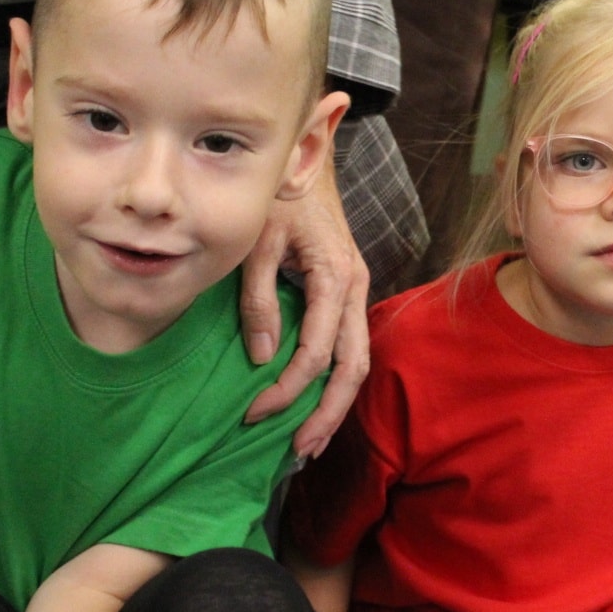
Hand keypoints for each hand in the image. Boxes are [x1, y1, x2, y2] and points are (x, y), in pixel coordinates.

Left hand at [240, 156, 369, 457]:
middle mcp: (355, 288)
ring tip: (308, 441)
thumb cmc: (278, 195)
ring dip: (334, 405)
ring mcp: (356, 292)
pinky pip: (350, 347)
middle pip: (353, 368)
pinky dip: (334, 381)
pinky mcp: (347, 294)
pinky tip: (315, 402)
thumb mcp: (258, 241)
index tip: (254, 412)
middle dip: (325, 413)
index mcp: (335, 276)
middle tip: (297, 450)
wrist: (306, 161)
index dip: (288, 388)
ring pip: (358, 362)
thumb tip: (262, 356)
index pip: (318, 350)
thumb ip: (257, 298)